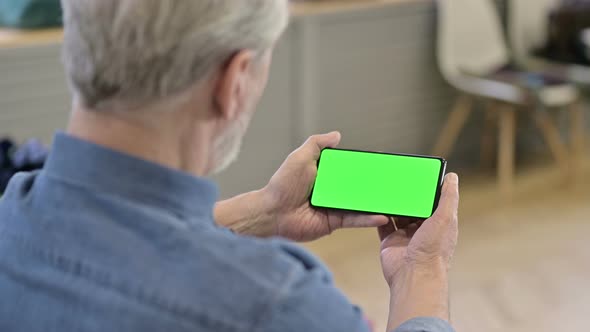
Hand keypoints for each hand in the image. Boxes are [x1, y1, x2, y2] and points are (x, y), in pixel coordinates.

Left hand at [263, 132, 388, 241]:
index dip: (362, 165)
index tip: (379, 161)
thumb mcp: (300, 158)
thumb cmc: (283, 184)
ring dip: (375, 202)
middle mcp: (331, 190)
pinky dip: (368, 218)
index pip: (348, 168)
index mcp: (324, 174)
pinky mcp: (334, 223)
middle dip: (374, 184)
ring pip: (360, 204)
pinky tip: (381, 215)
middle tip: (393, 181)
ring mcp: (334, 207)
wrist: (272, 212)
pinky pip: (354, 220)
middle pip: (357, 186)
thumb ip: (317, 144)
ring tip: (393, 199)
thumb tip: (337, 134)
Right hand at [379, 173, 458, 285]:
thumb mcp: (445, 217)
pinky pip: (382, 225)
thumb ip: (449, 197)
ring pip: (398, 215)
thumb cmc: (434, 249)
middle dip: (408, 196)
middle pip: (414, 208)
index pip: (434, 203)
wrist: (413, 275)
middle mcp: (423, 232)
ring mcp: (405, 237)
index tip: (421, 176)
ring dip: (393, 204)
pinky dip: (379, 216)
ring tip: (387, 189)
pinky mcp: (390, 242)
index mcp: (440, 226)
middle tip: (400, 180)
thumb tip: (452, 176)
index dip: (428, 191)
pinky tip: (377, 205)